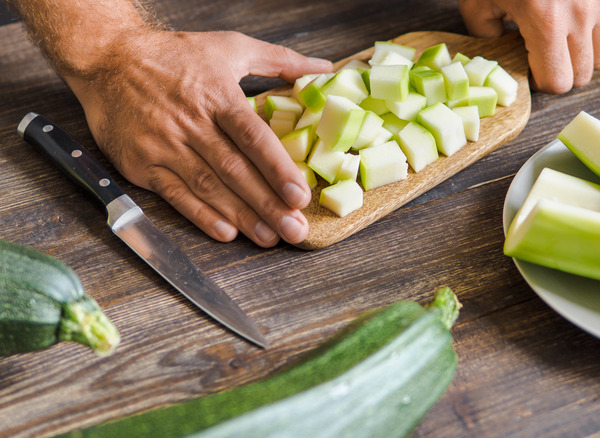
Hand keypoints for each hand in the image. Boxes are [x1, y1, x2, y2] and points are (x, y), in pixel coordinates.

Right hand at [65, 29, 332, 246]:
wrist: (108, 59)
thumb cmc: (174, 55)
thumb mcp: (230, 46)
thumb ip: (280, 59)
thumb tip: (323, 68)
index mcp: (217, 96)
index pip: (253, 138)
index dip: (278, 170)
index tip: (300, 196)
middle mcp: (191, 123)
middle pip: (235, 170)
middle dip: (268, 205)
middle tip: (295, 231)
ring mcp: (164, 145)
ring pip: (209, 188)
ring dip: (242, 216)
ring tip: (269, 237)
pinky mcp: (141, 164)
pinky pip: (176, 196)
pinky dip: (201, 216)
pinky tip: (227, 232)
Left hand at [458, 0, 599, 93]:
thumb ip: (485, 35)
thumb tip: (499, 51)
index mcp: (546, 22)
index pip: (557, 82)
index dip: (539, 80)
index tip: (528, 66)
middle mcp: (582, 15)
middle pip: (583, 76)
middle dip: (561, 71)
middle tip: (541, 54)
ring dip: (581, 55)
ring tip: (559, 38)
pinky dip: (594, 31)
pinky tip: (572, 16)